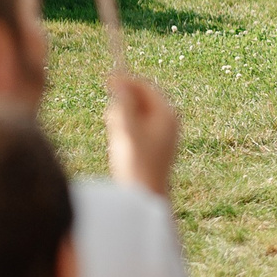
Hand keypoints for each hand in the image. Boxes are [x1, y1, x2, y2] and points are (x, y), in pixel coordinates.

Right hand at [105, 72, 180, 196]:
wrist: (144, 196)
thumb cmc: (136, 162)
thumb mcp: (126, 128)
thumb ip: (123, 102)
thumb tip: (120, 81)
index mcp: (167, 114)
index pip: (146, 87)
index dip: (127, 81)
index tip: (107, 79)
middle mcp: (169, 122)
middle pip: (141, 100)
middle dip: (123, 105)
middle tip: (112, 120)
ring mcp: (163, 135)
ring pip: (136, 116)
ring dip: (122, 120)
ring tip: (118, 139)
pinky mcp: (154, 148)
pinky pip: (135, 131)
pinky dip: (124, 133)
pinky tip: (120, 148)